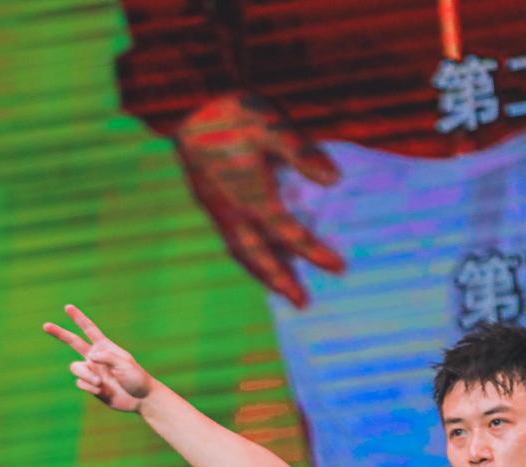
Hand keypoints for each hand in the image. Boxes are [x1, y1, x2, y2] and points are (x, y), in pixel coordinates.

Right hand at [43, 305, 152, 412]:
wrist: (140, 399)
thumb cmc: (136, 378)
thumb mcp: (124, 363)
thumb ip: (107, 356)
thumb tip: (89, 356)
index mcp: (105, 347)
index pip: (89, 329)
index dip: (79, 318)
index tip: (68, 307)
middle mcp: (96, 358)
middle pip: (73, 342)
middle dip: (59, 334)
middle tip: (45, 325)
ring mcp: (92, 371)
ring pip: (75, 368)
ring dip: (86, 375)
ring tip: (100, 383)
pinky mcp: (90, 386)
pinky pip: (80, 383)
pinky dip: (90, 387)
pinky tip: (101, 391)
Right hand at [173, 91, 344, 307]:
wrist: (187, 102)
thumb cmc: (233, 110)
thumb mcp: (271, 123)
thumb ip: (301, 151)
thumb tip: (334, 179)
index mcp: (247, 193)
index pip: (286, 231)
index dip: (312, 251)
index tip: (338, 268)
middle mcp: (230, 208)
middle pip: (258, 255)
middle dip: (281, 280)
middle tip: (303, 304)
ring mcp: (216, 208)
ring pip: (241, 251)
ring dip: (263, 273)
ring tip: (284, 291)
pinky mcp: (210, 203)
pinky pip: (231, 239)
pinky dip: (248, 257)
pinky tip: (260, 261)